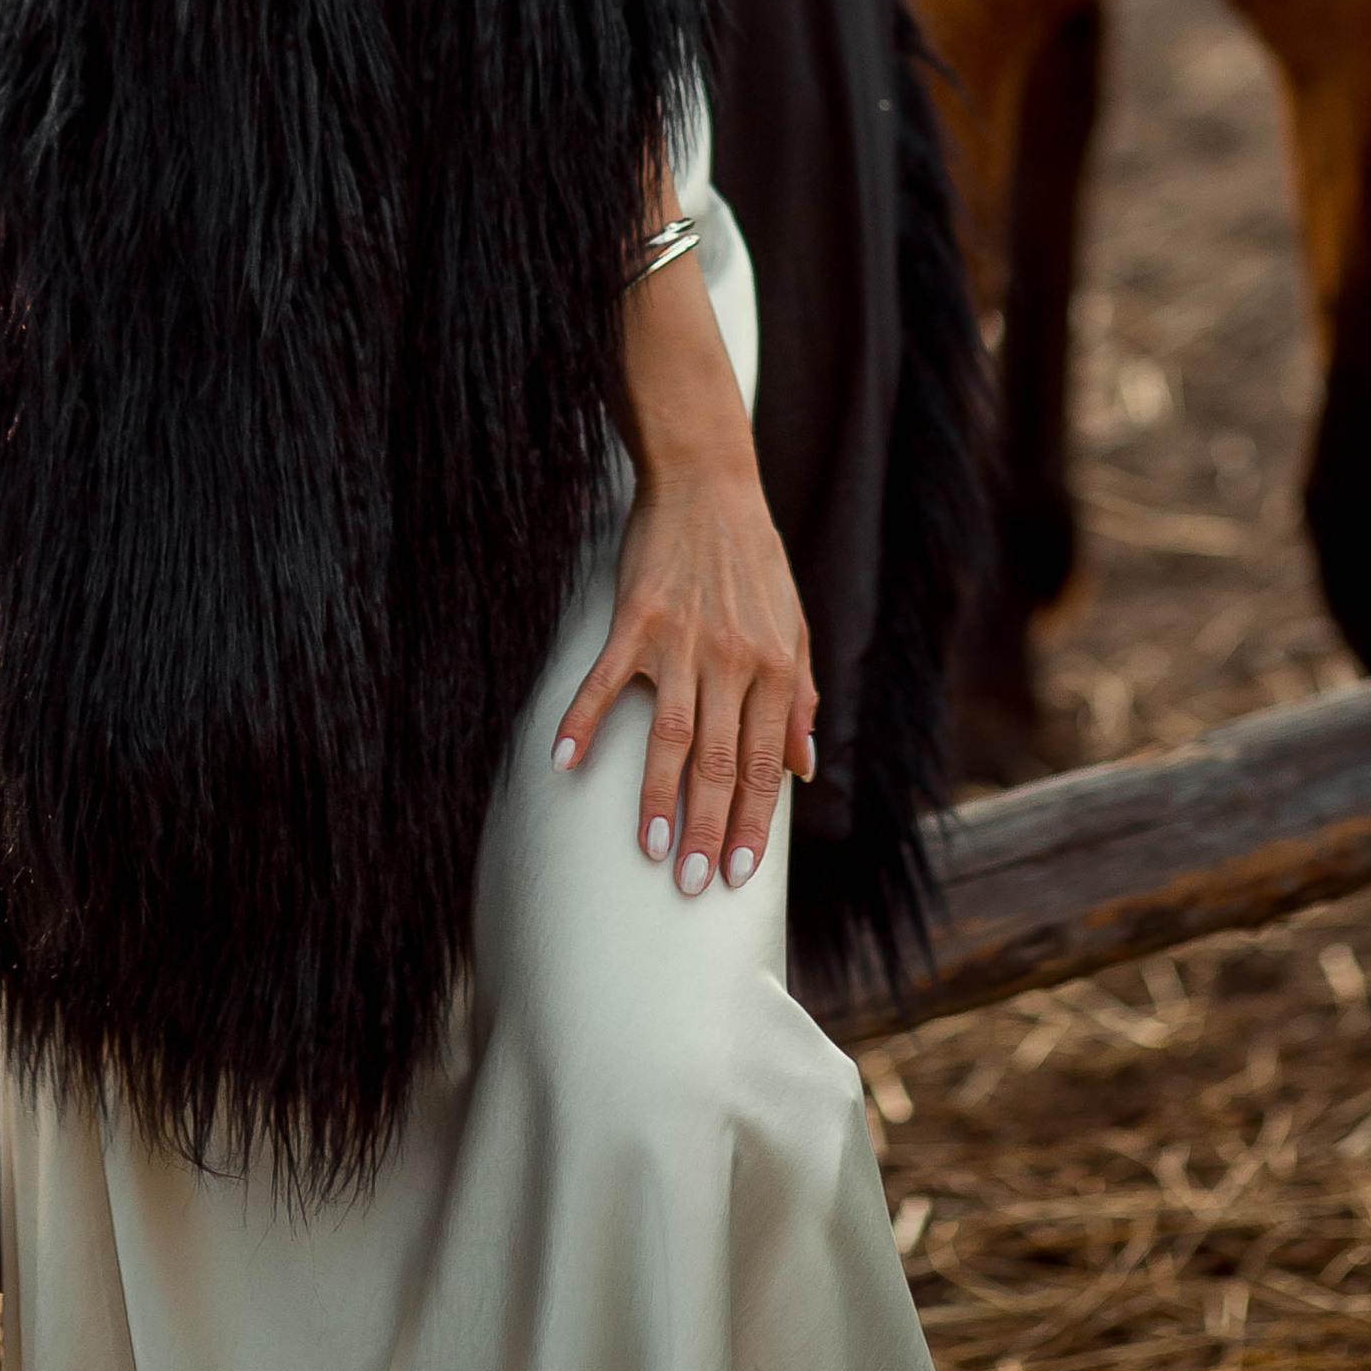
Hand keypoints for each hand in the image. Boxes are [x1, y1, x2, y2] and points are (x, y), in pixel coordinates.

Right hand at [551, 245, 813, 891]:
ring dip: (659, 798)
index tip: (741, 873)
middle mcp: (733, 659)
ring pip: (671, 736)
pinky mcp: (635, 619)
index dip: (753, 822)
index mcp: (776, 666)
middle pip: (720, 761)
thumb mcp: (794, 624)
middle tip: (695, 886)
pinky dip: (585, 721)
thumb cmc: (753, 560)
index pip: (765, 763)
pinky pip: (606, 680)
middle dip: (710, 830)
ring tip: (652, 850)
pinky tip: (565, 760)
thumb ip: (800, 697)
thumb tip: (805, 768)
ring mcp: (682, 640)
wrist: (708, 484)